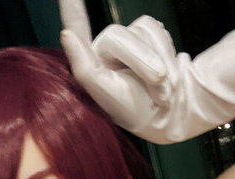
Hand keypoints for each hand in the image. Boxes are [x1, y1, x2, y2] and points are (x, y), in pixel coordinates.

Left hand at [59, 0, 234, 143]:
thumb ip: (84, 68)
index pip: (76, 29)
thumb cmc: (131, 109)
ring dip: (159, 63)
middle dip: (142, 61)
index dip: (71, 10)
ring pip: (141, 31)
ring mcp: (127, 39)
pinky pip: (157, 30)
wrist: (166, 113)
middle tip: (158, 84)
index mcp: (89, 62)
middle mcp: (104, 47)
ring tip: (162, 90)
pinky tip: (168, 74)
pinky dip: (167, 54)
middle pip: (118, 36)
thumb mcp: (106, 97)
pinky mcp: (148, 34)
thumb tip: (66, 35)